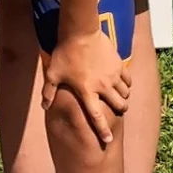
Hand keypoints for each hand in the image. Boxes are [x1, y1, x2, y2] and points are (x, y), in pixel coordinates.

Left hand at [41, 30, 130, 146]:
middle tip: (116, 110)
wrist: (80, 31)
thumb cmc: (64, 53)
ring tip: (118, 97)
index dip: (102, 130)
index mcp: (86, 91)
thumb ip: (48, 92)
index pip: (96, 116)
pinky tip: (123, 83)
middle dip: (119, 111)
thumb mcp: (52, 73)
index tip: (107, 141)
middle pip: (118, 106)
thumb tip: (44, 106)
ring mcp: (112, 75)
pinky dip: (127, 84)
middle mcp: (103, 86)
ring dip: (123, 98)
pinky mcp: (119, 65)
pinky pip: (128, 80)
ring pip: (125, 94)